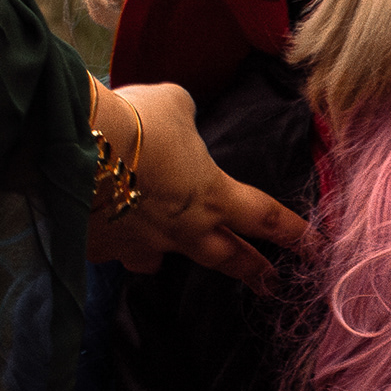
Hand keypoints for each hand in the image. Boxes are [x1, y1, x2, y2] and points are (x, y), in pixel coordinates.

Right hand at [90, 79, 305, 290]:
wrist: (74, 147)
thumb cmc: (135, 120)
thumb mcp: (173, 105)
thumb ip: (184, 120)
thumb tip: (178, 122)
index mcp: (211, 195)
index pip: (265, 218)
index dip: (294, 233)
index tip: (315, 249)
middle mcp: (181, 230)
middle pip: (227, 259)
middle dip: (253, 271)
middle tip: (271, 285)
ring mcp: (139, 245)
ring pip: (157, 262)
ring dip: (163, 258)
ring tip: (157, 259)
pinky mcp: (99, 248)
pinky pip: (109, 248)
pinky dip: (107, 237)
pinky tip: (94, 223)